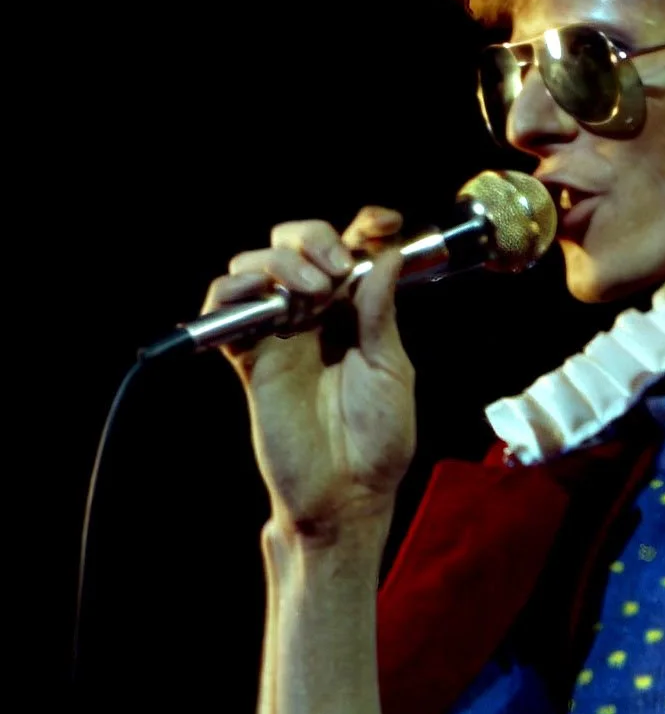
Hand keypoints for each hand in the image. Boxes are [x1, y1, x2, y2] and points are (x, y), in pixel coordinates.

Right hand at [203, 205, 414, 536]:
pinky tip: (272, 304)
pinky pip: (223, 308)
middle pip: (294, 241)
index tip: (382, 222)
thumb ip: (381, 311)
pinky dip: (236, 291)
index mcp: (356, 309)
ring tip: (313, 291)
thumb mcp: (390, 367)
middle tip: (338, 268)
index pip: (350, 247)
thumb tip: (387, 254)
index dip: (363, 226)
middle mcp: (315, 312)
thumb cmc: (378, 437)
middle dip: (313, 237)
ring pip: (255, 264)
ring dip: (281, 261)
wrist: (347, 492)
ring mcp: (278, 331)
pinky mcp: (248, 356)